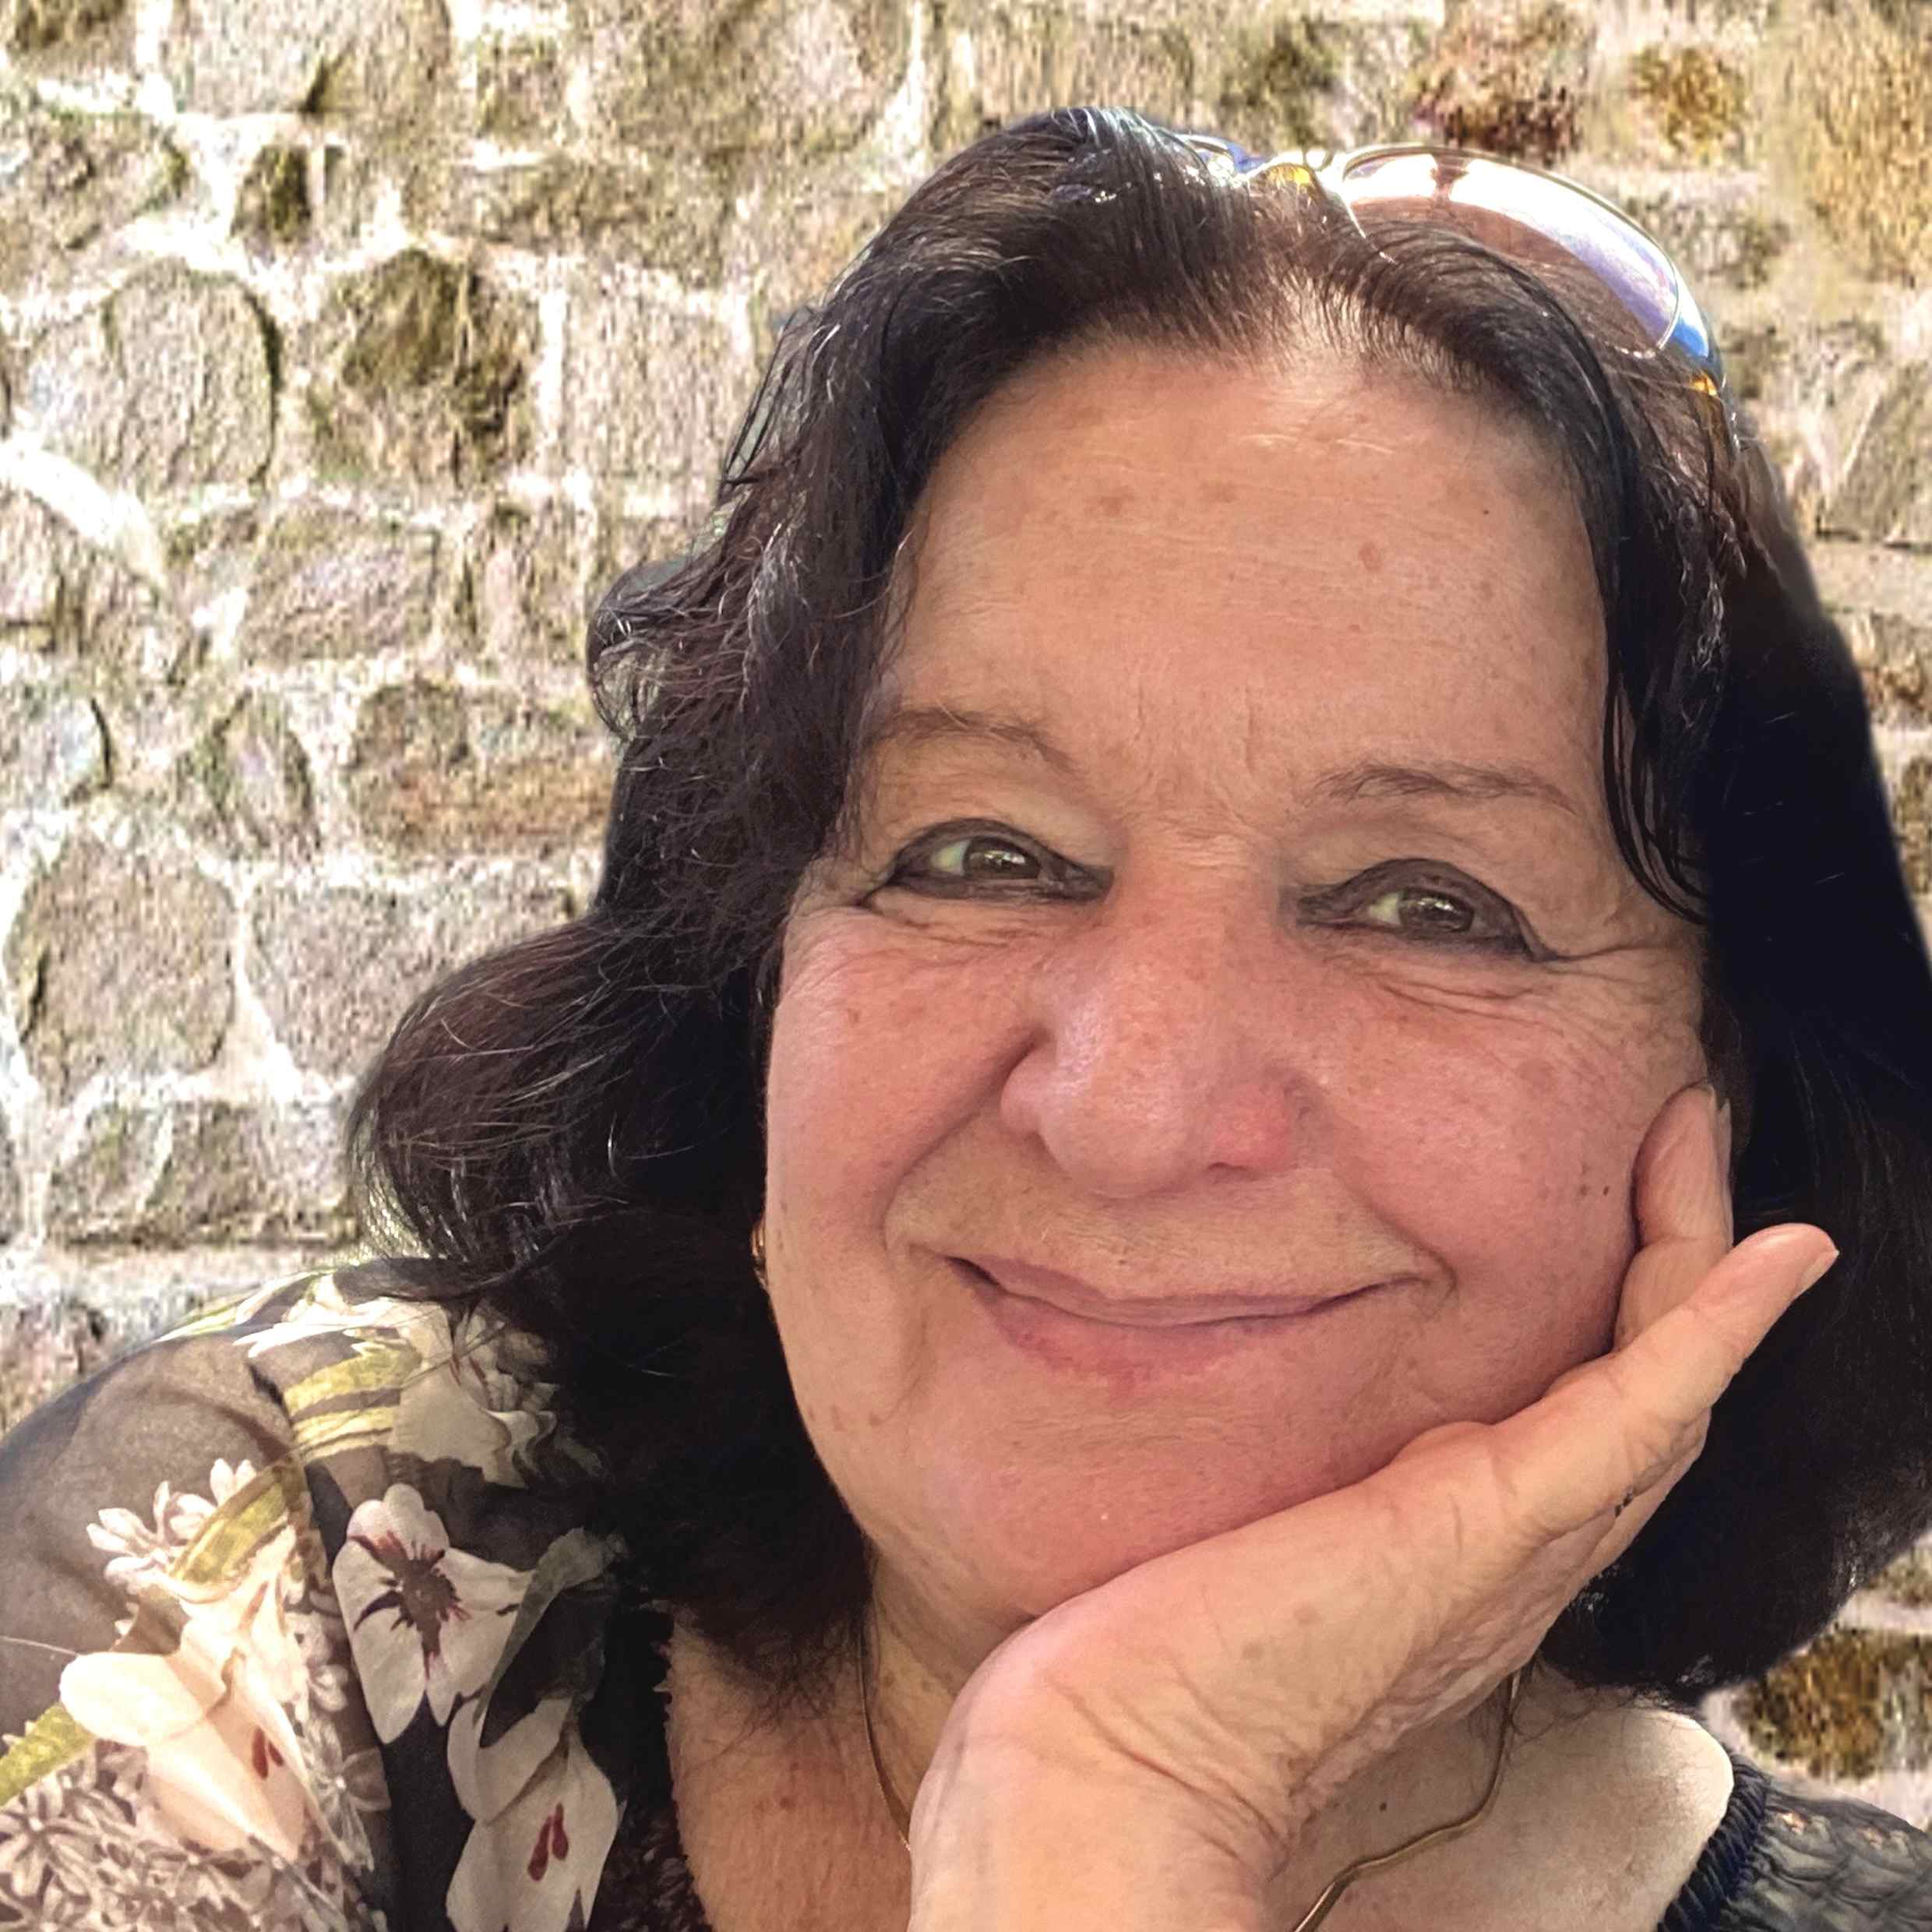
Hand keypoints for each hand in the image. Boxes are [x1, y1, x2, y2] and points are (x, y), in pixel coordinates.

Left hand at [909, 1080, 1836, 1922]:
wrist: (1124, 1756)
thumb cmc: (1156, 1649)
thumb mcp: (1254, 1525)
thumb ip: (1309, 1482)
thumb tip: (1330, 1419)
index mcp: (1463, 1551)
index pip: (1583, 1417)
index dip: (1620, 1308)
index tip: (1607, 1192)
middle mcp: (1518, 1557)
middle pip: (1644, 1393)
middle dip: (1673, 1258)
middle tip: (1678, 1134)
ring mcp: (1516, 1546)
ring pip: (1661, 1390)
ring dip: (1698, 1259)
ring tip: (1699, 1139)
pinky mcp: (1489, 1527)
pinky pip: (1637, 1416)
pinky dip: (1713, 1329)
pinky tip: (1771, 1252)